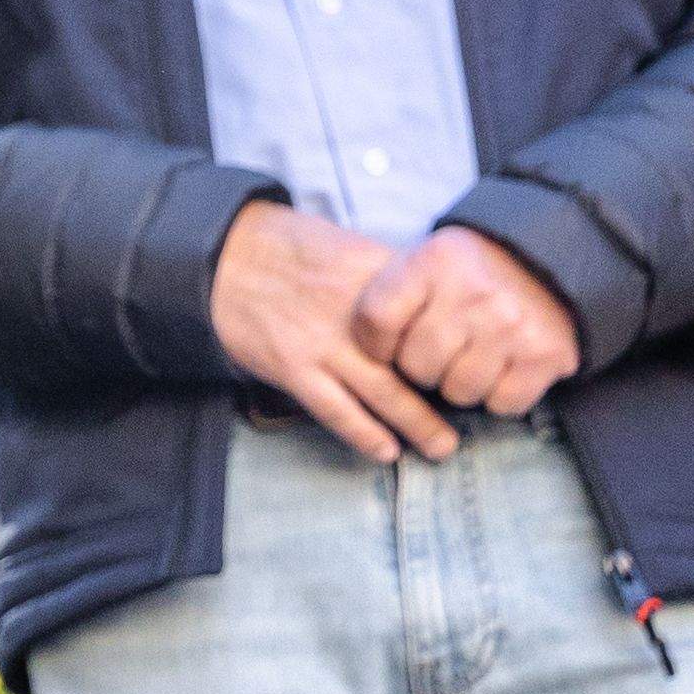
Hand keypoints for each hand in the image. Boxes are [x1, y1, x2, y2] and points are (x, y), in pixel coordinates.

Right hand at [212, 197, 458, 460]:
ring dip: (418, 425)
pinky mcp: (293, 367)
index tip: (475, 363)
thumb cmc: (281, 245)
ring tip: (442, 446)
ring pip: (385, 393)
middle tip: (473, 416)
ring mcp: (324, 343)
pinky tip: (385, 450)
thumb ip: (381, 275)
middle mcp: (356, 314)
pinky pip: (337, 410)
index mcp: (373, 277)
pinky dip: (365, 434)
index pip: (433, 316)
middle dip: (447, 395)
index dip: (457, 344)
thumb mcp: (340, 243)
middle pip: (418, 362)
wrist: (217, 252)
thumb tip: (420, 303)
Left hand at [356, 222, 582, 417]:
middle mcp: (474, 293)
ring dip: (459, 385)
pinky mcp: (547, 354)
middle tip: (437, 352)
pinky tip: (500, 369)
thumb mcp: (420, 263)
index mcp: (432, 262)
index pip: (376, 319)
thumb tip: (362, 353)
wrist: (542, 264)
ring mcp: (513, 325)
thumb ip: (389, 297)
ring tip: (469, 358)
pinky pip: (503, 404)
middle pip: (418, 366)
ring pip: (460, 391)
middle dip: (420, 369)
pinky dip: (498, 397)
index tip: (385, 347)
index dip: (374, 344)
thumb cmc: (465, 273)